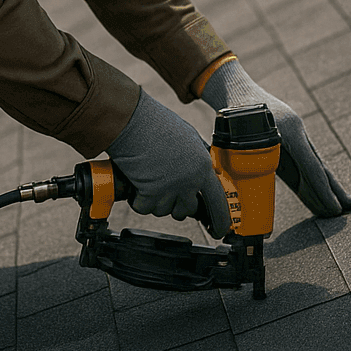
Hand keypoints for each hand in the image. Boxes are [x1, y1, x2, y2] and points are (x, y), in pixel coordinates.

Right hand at [105, 89, 232, 237]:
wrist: (131, 121)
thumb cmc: (156, 124)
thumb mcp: (188, 138)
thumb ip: (198, 159)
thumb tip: (205, 175)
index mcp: (202, 166)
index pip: (218, 201)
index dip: (220, 220)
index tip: (219, 230)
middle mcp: (189, 179)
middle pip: (187, 210)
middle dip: (176, 203)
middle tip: (165, 187)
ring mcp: (170, 187)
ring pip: (164, 211)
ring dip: (155, 200)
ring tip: (149, 177)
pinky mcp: (149, 192)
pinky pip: (144, 208)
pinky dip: (138, 200)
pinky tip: (138, 182)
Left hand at [201, 59, 350, 217]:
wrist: (238, 90)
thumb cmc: (237, 110)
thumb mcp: (240, 130)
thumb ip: (245, 151)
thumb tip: (244, 179)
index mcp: (291, 131)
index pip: (311, 166)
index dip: (322, 190)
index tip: (333, 208)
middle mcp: (298, 133)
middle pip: (319, 168)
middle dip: (333, 191)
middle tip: (349, 209)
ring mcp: (296, 137)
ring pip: (313, 168)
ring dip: (325, 189)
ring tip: (337, 209)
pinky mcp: (289, 142)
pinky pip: (303, 166)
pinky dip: (310, 183)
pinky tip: (316, 197)